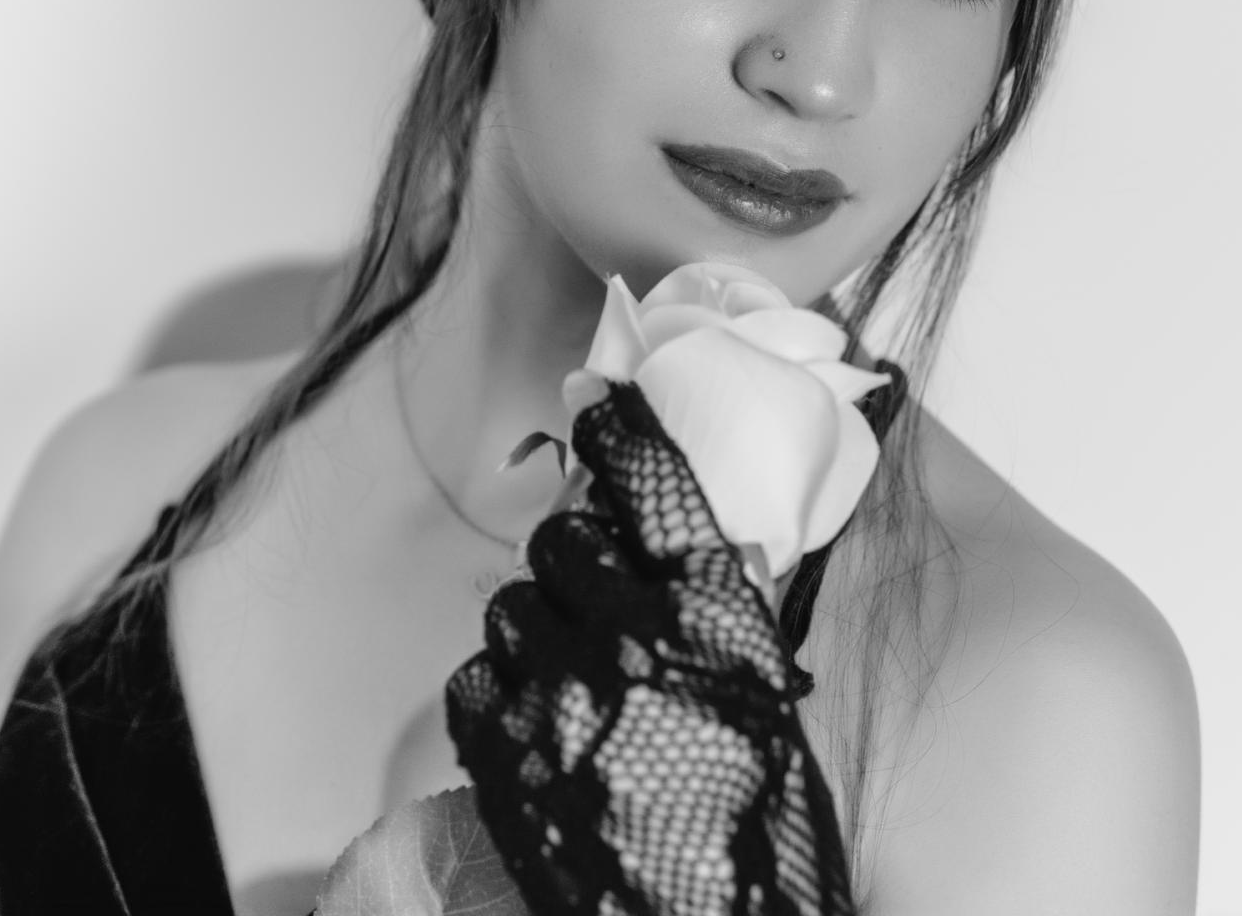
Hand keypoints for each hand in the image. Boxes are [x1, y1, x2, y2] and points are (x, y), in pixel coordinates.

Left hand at [444, 379, 856, 915]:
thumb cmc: (763, 831)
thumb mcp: (768, 700)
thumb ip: (716, 614)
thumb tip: (673, 548)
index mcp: (715, 621)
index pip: (654, 484)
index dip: (622, 433)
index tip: (603, 409)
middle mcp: (631, 641)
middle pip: (564, 538)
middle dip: (577, 555)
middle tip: (597, 591)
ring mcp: (556, 699)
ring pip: (510, 606)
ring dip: (538, 627)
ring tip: (575, 675)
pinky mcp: (502, 758)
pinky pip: (473, 679)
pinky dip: (500, 692)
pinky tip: (539, 722)